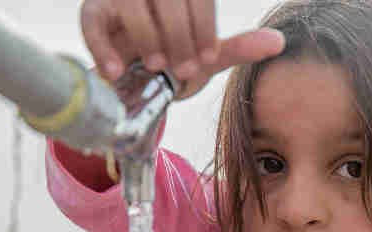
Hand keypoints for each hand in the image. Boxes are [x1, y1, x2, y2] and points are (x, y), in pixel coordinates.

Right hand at [80, 0, 284, 98]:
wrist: (136, 83)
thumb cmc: (175, 61)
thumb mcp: (208, 56)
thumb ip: (238, 47)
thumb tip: (279, 41)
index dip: (204, 28)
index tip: (207, 59)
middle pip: (167, 0)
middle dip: (179, 36)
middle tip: (184, 69)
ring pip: (131, 6)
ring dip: (147, 38)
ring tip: (155, 65)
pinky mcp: (93, 12)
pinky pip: (93, 23)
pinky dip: (103, 47)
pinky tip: (117, 71)